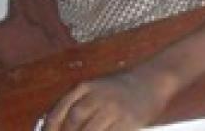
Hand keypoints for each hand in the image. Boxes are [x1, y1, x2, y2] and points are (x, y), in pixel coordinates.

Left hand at [42, 67, 173, 130]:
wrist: (154, 80)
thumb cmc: (120, 89)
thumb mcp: (96, 88)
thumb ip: (75, 104)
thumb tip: (52, 127)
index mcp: (86, 86)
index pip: (59, 111)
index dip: (50, 127)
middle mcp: (99, 95)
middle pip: (74, 120)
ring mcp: (114, 109)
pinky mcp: (129, 122)